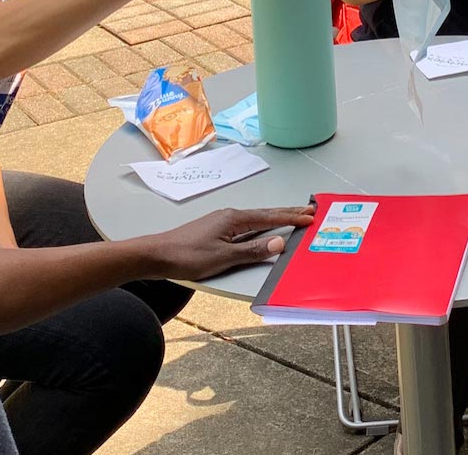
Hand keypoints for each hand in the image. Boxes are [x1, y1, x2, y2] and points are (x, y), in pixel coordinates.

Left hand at [144, 206, 315, 280]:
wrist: (157, 255)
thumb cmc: (188, 256)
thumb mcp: (223, 257)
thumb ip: (253, 250)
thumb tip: (280, 241)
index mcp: (234, 219)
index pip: (270, 217)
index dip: (291, 218)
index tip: (310, 217)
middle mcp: (230, 216)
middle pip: (265, 214)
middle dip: (288, 213)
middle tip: (309, 211)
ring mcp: (222, 222)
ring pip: (256, 218)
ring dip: (276, 218)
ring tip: (292, 217)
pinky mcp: (216, 230)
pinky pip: (247, 224)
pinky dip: (262, 225)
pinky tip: (263, 229)